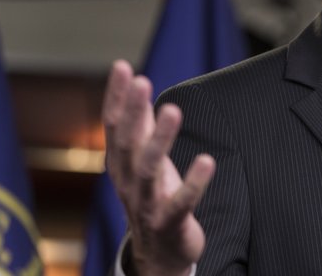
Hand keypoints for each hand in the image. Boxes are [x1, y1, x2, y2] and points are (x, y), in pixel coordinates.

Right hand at [103, 60, 215, 275]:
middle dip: (133, 112)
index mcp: (121, 164)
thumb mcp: (142, 158)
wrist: (158, 254)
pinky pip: (181, 203)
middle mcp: (128, 181)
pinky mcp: (170, 222)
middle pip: (127, 143)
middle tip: (141, 80)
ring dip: (160, 140)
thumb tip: (137, 84)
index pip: (114, 126)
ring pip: (149, 170)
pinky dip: (194, 183)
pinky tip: (207, 160)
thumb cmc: (153, 195)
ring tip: (172, 111)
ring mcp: (147, 203)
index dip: (116, 97)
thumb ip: (140, 124)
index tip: (122, 67)